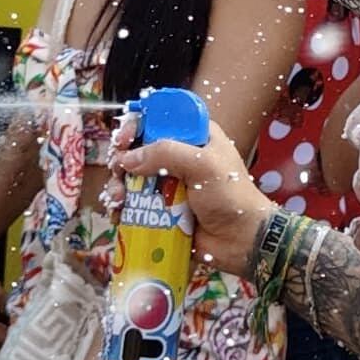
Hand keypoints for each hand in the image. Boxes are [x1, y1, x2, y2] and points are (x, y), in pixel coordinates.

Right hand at [113, 122, 281, 279]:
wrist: (241, 241)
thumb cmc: (231, 197)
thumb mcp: (203, 165)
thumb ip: (165, 154)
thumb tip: (127, 160)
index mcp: (195, 136)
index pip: (158, 119)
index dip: (136, 124)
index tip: (124, 139)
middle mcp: (179, 156)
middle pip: (138, 149)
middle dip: (122, 160)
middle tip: (118, 172)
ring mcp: (169, 184)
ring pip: (132, 178)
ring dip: (118, 186)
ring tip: (118, 200)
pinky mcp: (162, 210)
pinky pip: (135, 204)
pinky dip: (122, 209)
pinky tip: (119, 215)